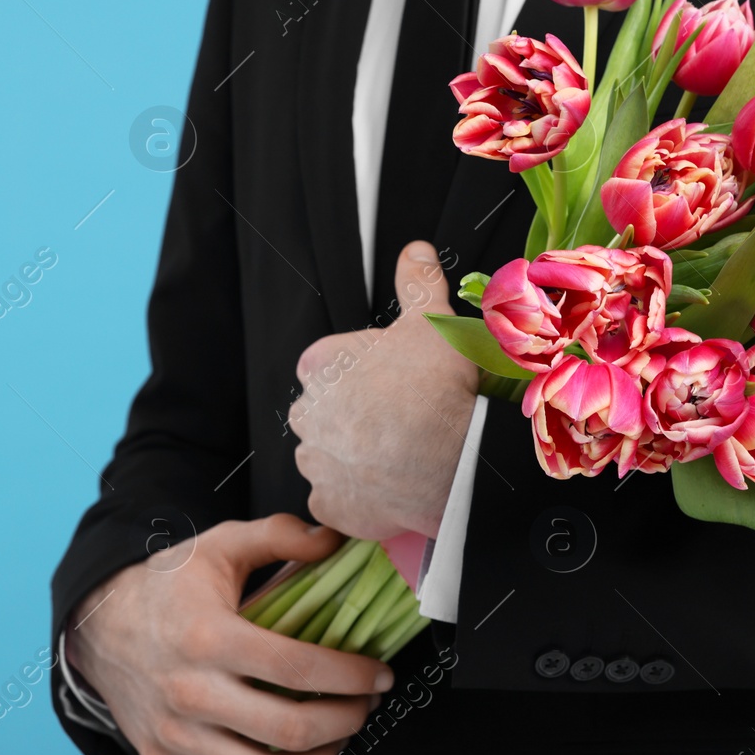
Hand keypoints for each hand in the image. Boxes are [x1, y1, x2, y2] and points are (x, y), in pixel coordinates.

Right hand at [64, 513, 393, 754]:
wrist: (98, 625)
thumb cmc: (167, 586)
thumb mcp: (220, 545)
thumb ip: (280, 535)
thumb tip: (334, 541)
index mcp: (208, 637)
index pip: (297, 669)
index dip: (352, 676)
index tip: (380, 674)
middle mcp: (189, 692)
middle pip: (287, 730)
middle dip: (346, 721)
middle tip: (366, 706)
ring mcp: (174, 735)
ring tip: (338, 740)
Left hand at [288, 241, 479, 540]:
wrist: (449, 457)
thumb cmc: (434, 386)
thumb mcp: (431, 320)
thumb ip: (418, 282)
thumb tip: (416, 251)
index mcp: (319, 366)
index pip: (328, 366)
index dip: (363, 374)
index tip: (392, 382)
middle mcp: (306, 414)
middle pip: (323, 412)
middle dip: (352, 417)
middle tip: (399, 420)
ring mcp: (315, 462)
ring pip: (327, 456)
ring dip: (353, 457)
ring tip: (397, 455)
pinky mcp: (329, 504)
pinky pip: (336, 499)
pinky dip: (357, 496)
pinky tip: (387, 487)